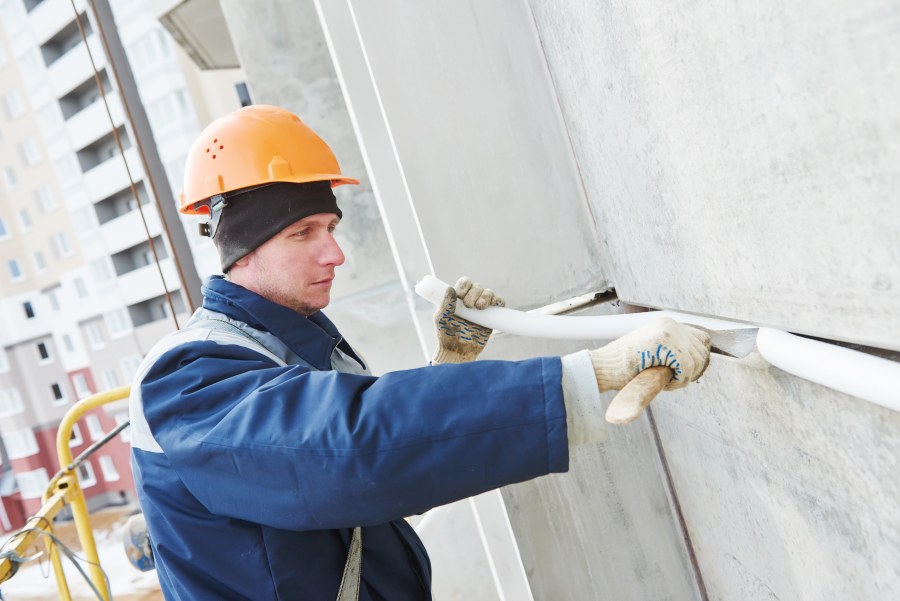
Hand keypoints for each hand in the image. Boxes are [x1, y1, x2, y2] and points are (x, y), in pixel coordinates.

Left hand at [432, 277, 504, 363]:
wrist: (458, 351)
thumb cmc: (446, 335)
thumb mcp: (441, 319)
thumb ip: (445, 304)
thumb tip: (450, 289)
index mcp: (458, 297)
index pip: (465, 283)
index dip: (465, 286)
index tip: (460, 296)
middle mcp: (471, 299)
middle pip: (478, 286)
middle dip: (474, 293)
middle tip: (469, 306)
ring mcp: (483, 307)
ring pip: (489, 292)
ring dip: (485, 296)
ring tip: (479, 307)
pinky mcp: (493, 316)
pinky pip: (500, 302)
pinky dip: (499, 300)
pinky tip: (494, 305)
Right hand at [589, 317, 709, 391]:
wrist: (605, 367)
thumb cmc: (625, 366)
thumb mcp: (654, 353)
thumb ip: (674, 352)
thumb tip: (700, 360)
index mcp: (668, 325)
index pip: (701, 339)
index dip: (698, 358)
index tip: (686, 372)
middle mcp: (670, 324)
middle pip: (702, 350)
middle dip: (692, 370)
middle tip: (674, 379)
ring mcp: (668, 331)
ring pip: (696, 360)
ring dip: (684, 377)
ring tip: (666, 380)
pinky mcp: (665, 343)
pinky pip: (686, 367)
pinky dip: (678, 380)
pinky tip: (663, 381)